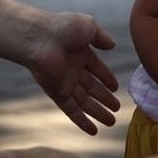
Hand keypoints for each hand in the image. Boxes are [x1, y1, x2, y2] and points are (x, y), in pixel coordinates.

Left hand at [24, 12, 120, 134]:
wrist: (41, 37)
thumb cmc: (63, 27)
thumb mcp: (89, 26)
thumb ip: (101, 37)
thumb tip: (112, 45)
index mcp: (80, 53)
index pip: (96, 68)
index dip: (106, 78)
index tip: (115, 87)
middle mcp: (72, 69)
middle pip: (91, 88)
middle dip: (104, 98)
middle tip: (116, 108)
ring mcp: (64, 82)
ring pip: (84, 101)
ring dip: (97, 112)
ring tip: (112, 121)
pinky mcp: (57, 93)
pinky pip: (71, 110)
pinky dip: (82, 120)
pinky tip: (93, 130)